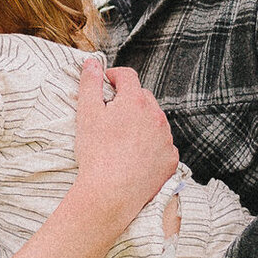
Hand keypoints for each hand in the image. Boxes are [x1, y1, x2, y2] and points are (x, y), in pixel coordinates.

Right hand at [69, 58, 177, 223]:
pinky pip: (163, 146)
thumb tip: (92, 63)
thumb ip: (90, 84)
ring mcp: (166, 139)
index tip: (106, 82)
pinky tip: (136, 157)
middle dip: (128, 101)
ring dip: (142, 123)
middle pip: (143, 98)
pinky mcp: (170, 160)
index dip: (114, 75)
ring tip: (122, 139)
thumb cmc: (96, 154)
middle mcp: (157, 116)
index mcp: (136, 101)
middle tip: (111, 115)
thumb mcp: (87, 114)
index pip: (127, 76)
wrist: (110, 194)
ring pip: (155, 122)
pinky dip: (152, 146)